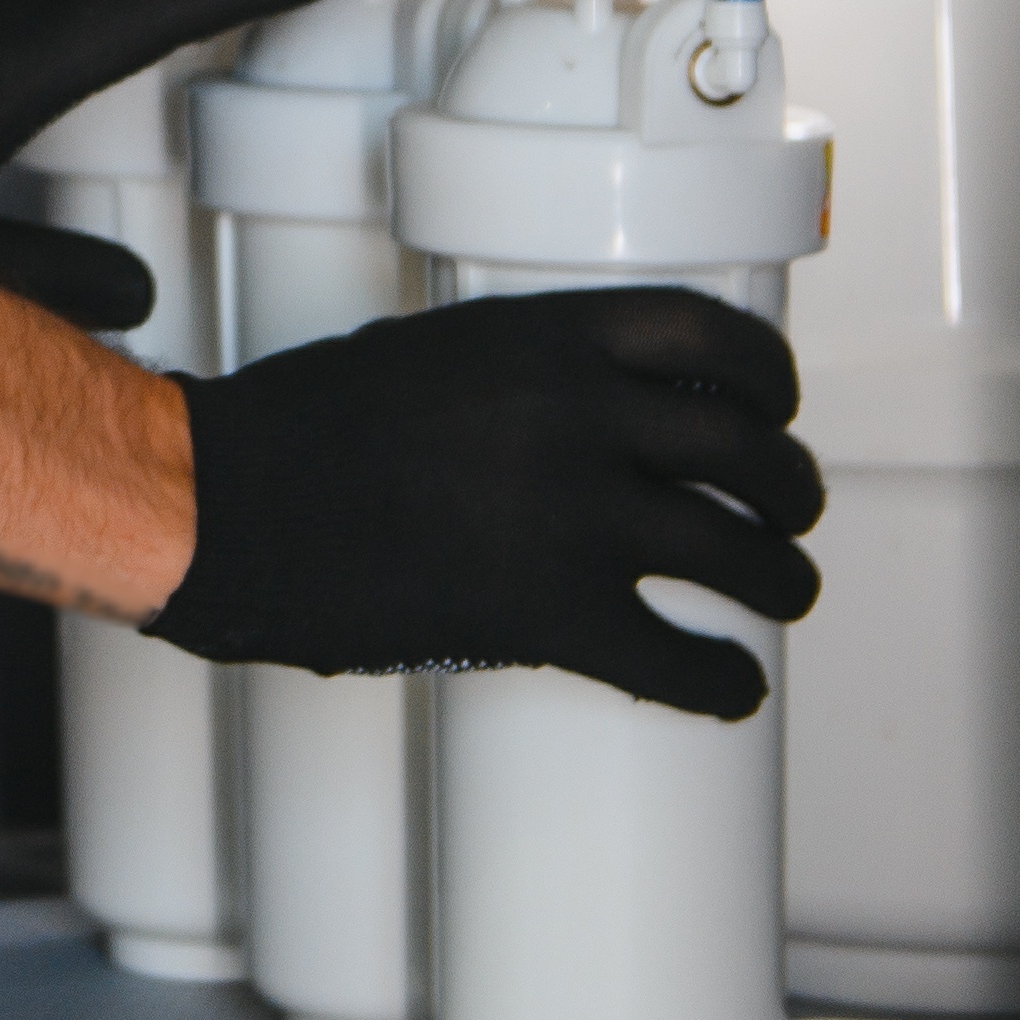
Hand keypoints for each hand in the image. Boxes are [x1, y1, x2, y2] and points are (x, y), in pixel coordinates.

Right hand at [141, 287, 824, 718]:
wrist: (228, 503)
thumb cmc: (302, 426)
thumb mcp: (433, 352)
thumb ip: (526, 372)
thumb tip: (593, 416)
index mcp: (547, 340)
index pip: (711, 334)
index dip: (768, 376)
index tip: (776, 404)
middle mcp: (579, 415)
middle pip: (748, 447)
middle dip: (790, 488)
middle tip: (790, 511)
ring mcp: (571, 514)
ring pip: (738, 552)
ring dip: (780, 580)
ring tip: (783, 591)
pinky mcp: (548, 611)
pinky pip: (676, 659)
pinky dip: (721, 682)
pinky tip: (730, 685)